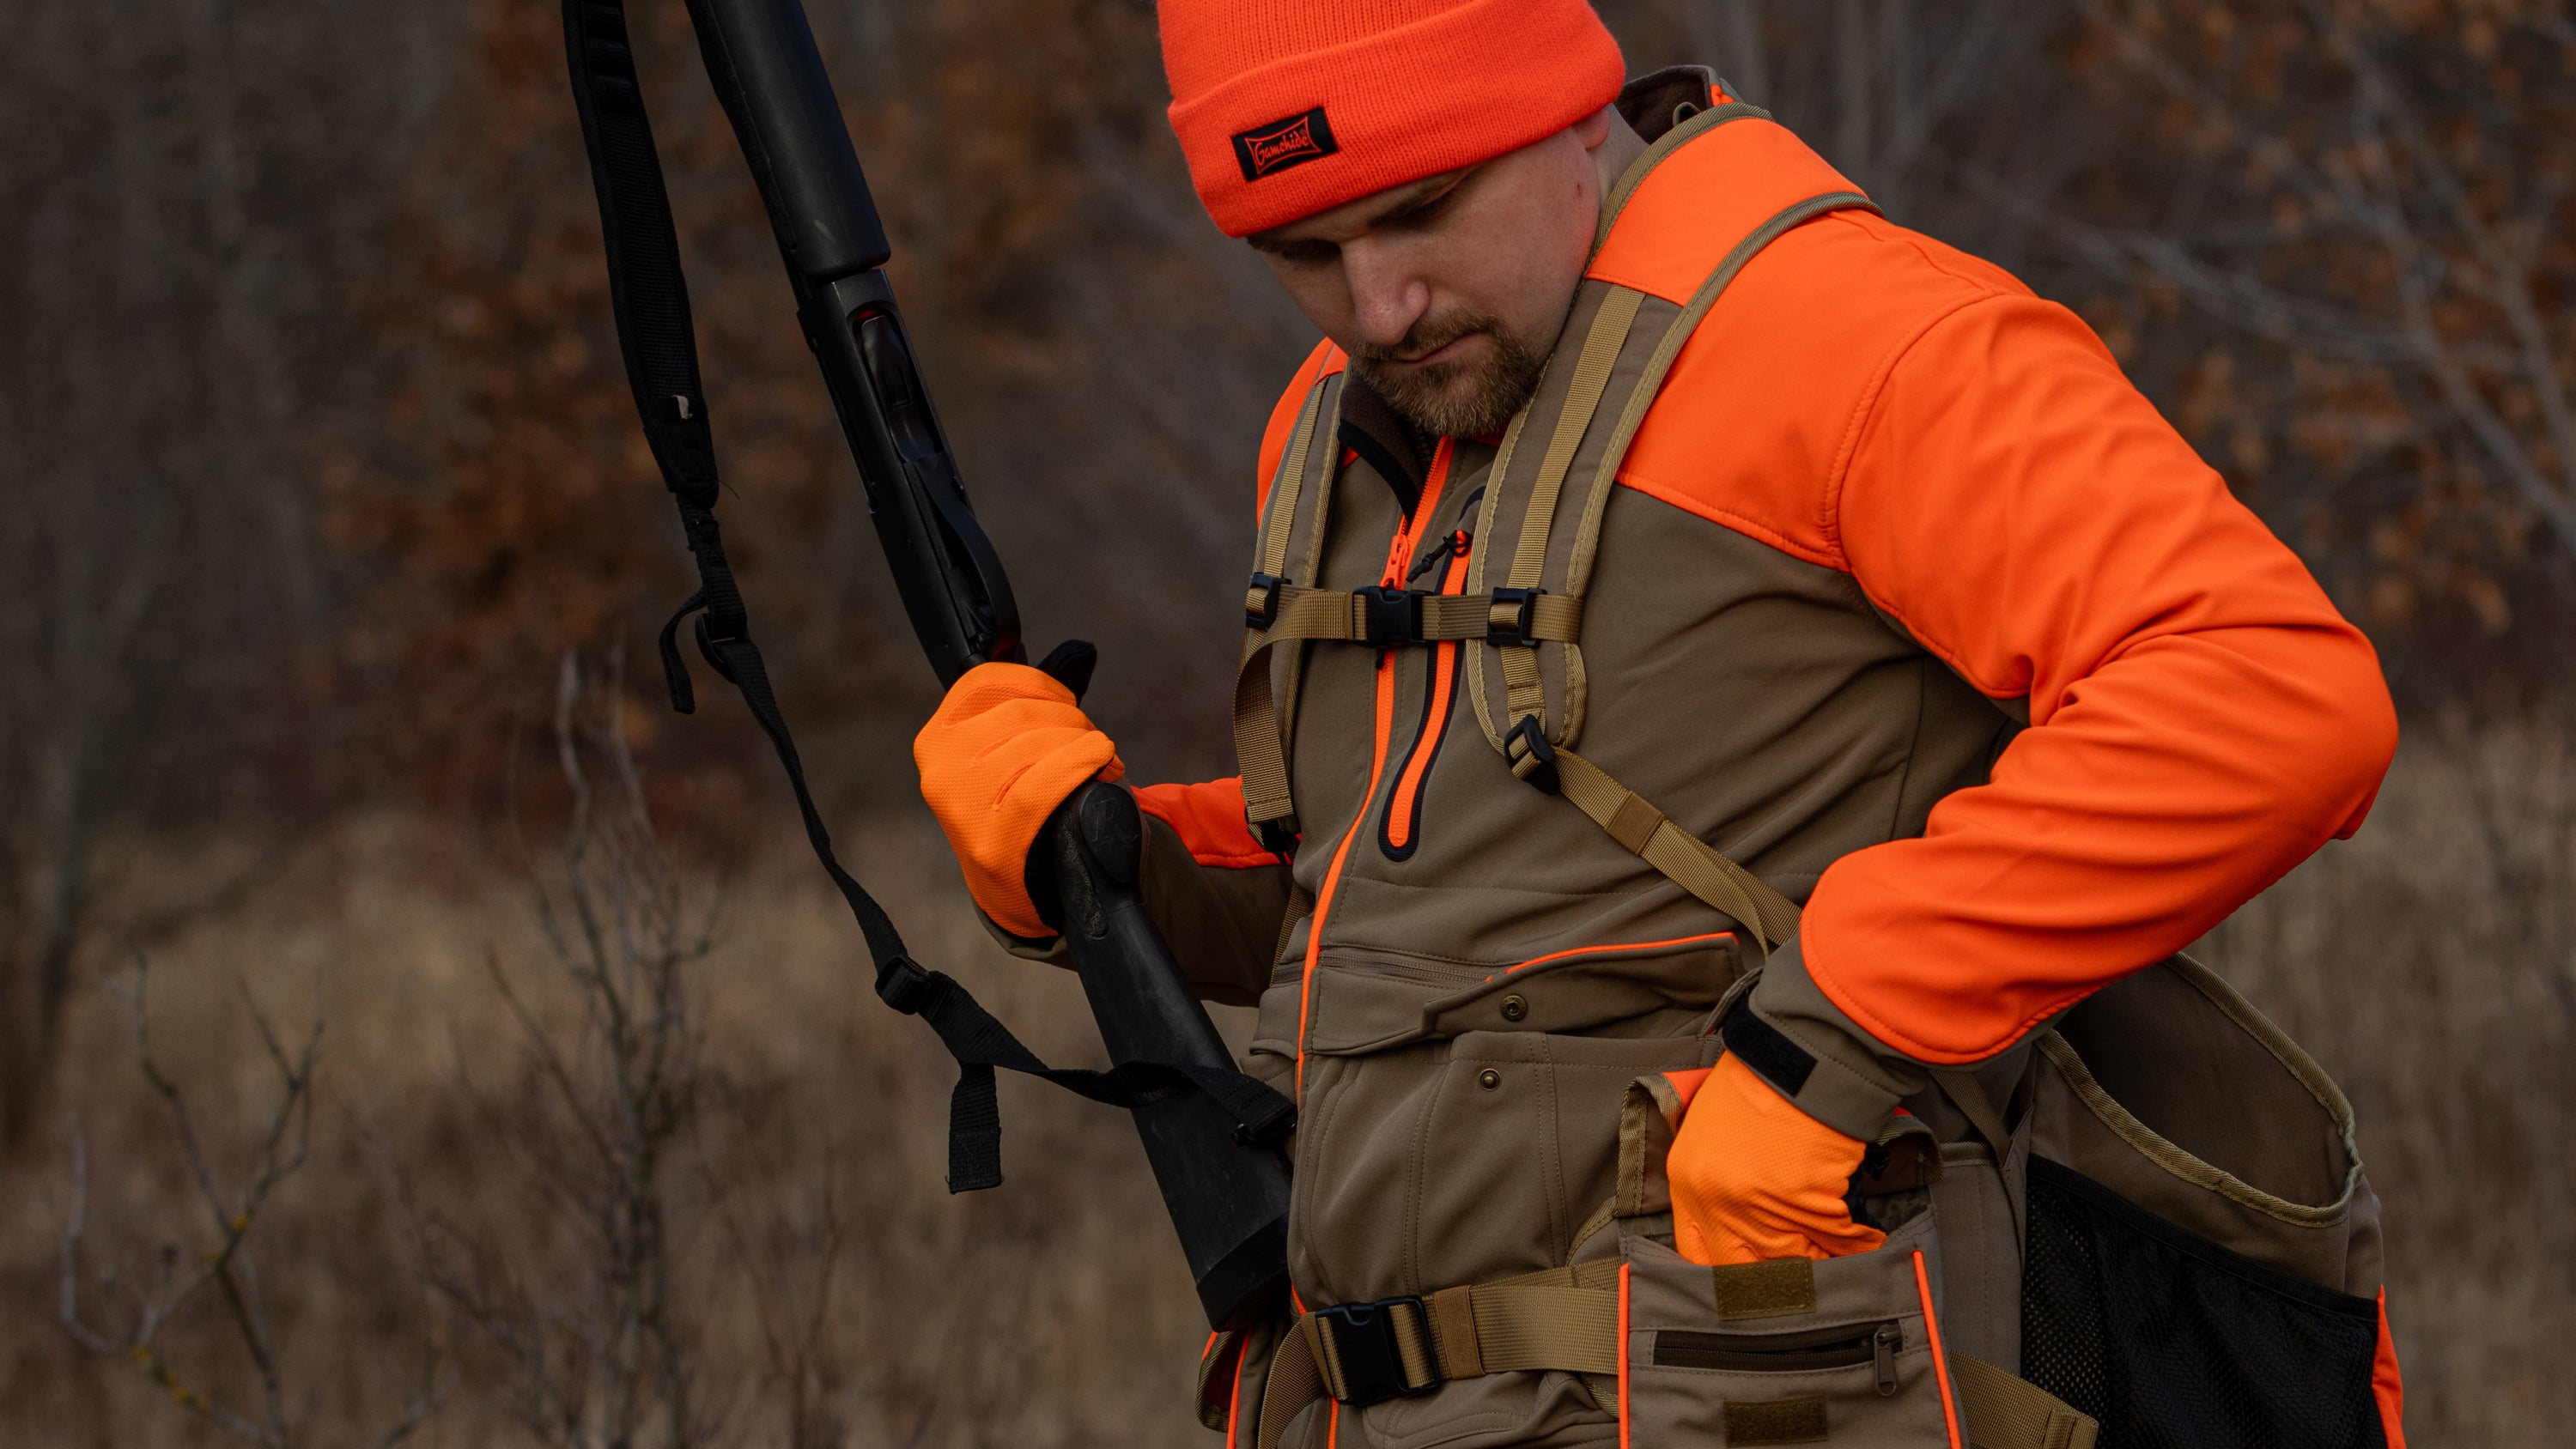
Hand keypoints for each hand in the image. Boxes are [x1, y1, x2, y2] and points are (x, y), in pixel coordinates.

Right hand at [913, 662, 1123, 937]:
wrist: (1021, 889)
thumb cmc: (1020, 808)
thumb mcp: (1007, 754)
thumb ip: (1030, 704)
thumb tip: (1080, 651)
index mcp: (938, 740)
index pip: (986, 682)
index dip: (1038, 683)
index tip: (1065, 701)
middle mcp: (941, 771)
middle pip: (1020, 713)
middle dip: (1069, 720)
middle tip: (1090, 741)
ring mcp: (963, 808)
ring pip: (1036, 743)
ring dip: (1083, 743)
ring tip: (1099, 759)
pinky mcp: (995, 840)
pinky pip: (1046, 783)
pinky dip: (1083, 763)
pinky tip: (1103, 765)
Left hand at [1667, 1053, 1886, 1264]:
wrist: (1802, 1052)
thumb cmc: (1762, 1081)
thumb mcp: (1714, 1132)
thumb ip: (1716, 1183)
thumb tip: (1744, 1231)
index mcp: (1686, 1180)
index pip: (1695, 1254)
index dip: (1728, 1275)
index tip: (1753, 1284)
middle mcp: (1713, 1199)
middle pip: (1741, 1270)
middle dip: (1774, 1280)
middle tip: (1800, 1283)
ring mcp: (1756, 1204)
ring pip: (1792, 1261)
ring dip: (1822, 1265)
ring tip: (1841, 1266)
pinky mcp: (1802, 1199)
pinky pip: (1835, 1240)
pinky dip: (1858, 1244)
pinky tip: (1869, 1241)